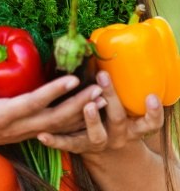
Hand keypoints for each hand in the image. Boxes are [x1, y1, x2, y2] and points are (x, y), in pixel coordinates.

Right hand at [0, 55, 105, 154]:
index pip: (32, 103)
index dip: (54, 92)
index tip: (74, 78)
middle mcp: (14, 127)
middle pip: (53, 120)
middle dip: (79, 106)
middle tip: (99, 89)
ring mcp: (20, 133)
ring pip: (56, 128)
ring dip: (80, 114)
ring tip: (100, 98)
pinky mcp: (22, 133)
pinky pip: (51, 130)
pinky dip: (70, 122)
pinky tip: (84, 110)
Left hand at [37, 70, 163, 154]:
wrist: (103, 150)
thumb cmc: (112, 116)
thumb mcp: (122, 104)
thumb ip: (117, 84)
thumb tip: (98, 46)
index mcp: (133, 126)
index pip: (149, 122)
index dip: (153, 113)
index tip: (152, 97)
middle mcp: (117, 136)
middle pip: (118, 119)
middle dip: (112, 97)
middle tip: (104, 77)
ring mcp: (98, 144)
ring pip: (96, 135)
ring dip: (91, 120)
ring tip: (87, 106)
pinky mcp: (78, 147)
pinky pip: (67, 144)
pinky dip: (56, 140)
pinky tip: (43, 135)